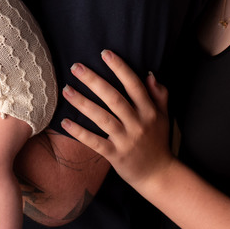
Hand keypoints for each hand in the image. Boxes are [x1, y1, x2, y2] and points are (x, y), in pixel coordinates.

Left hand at [60, 49, 173, 190]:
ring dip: (83, 102)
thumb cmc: (158, 142)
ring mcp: (126, 140)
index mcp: (150, 111)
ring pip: (102, 118)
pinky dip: (79, 132)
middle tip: (76, 66)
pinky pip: (95, 142)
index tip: (104, 53)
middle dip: (94, 80)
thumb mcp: (164, 117)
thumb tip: (149, 74)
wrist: (158, 175)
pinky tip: (65, 122)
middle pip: (114, 98)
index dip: (120, 68)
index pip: (134, 85)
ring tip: (66, 89)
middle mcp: (138, 124)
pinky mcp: (115, 156)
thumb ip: (159, 95)